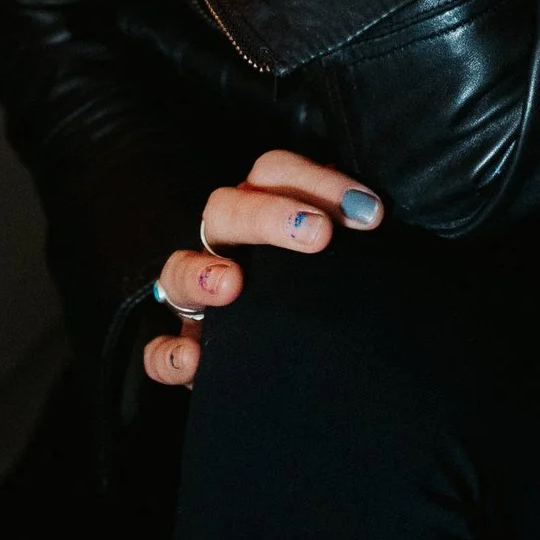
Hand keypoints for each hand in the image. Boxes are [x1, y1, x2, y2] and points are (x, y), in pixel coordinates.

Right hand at [142, 147, 382, 385]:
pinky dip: (170, 355)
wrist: (307, 367)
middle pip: (227, 208)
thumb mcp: (341, 261)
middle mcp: (225, 245)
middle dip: (269, 216)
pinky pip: (160, 351)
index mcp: (263, 210)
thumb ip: (353, 242)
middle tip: (319, 235)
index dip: (318, 181)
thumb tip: (379, 221)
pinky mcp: (187, 349)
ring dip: (201, 273)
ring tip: (232, 285)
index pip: (274, 172)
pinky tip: (196, 362)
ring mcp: (199, 298)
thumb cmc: (328, 295)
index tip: (369, 212)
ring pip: (178, 271)